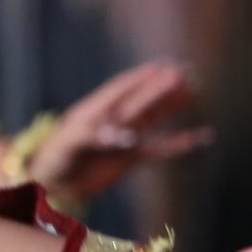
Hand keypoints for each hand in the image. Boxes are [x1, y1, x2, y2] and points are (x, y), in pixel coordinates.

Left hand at [29, 61, 209, 198]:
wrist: (52, 186)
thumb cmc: (53, 159)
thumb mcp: (67, 145)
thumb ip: (92, 136)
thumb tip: (124, 135)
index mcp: (93, 112)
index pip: (119, 90)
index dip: (138, 78)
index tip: (160, 65)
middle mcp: (112, 122)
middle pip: (141, 101)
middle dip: (161, 87)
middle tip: (184, 71)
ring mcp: (123, 140)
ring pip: (152, 119)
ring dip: (171, 105)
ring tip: (192, 89)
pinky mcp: (130, 160)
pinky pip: (159, 150)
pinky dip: (178, 144)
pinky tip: (199, 137)